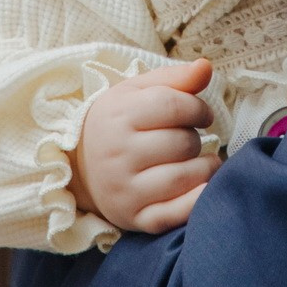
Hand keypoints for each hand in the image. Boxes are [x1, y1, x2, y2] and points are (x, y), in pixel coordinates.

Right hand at [70, 58, 219, 235]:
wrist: (81, 167)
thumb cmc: (120, 123)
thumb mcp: (138, 92)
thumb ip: (175, 78)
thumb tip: (206, 67)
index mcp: (118, 116)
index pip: (175, 106)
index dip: (198, 108)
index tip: (201, 114)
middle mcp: (117, 155)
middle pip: (183, 143)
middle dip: (195, 138)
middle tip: (186, 140)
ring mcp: (125, 190)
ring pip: (186, 177)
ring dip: (205, 168)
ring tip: (199, 161)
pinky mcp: (134, 218)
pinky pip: (177, 213)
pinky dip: (198, 200)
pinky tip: (202, 186)